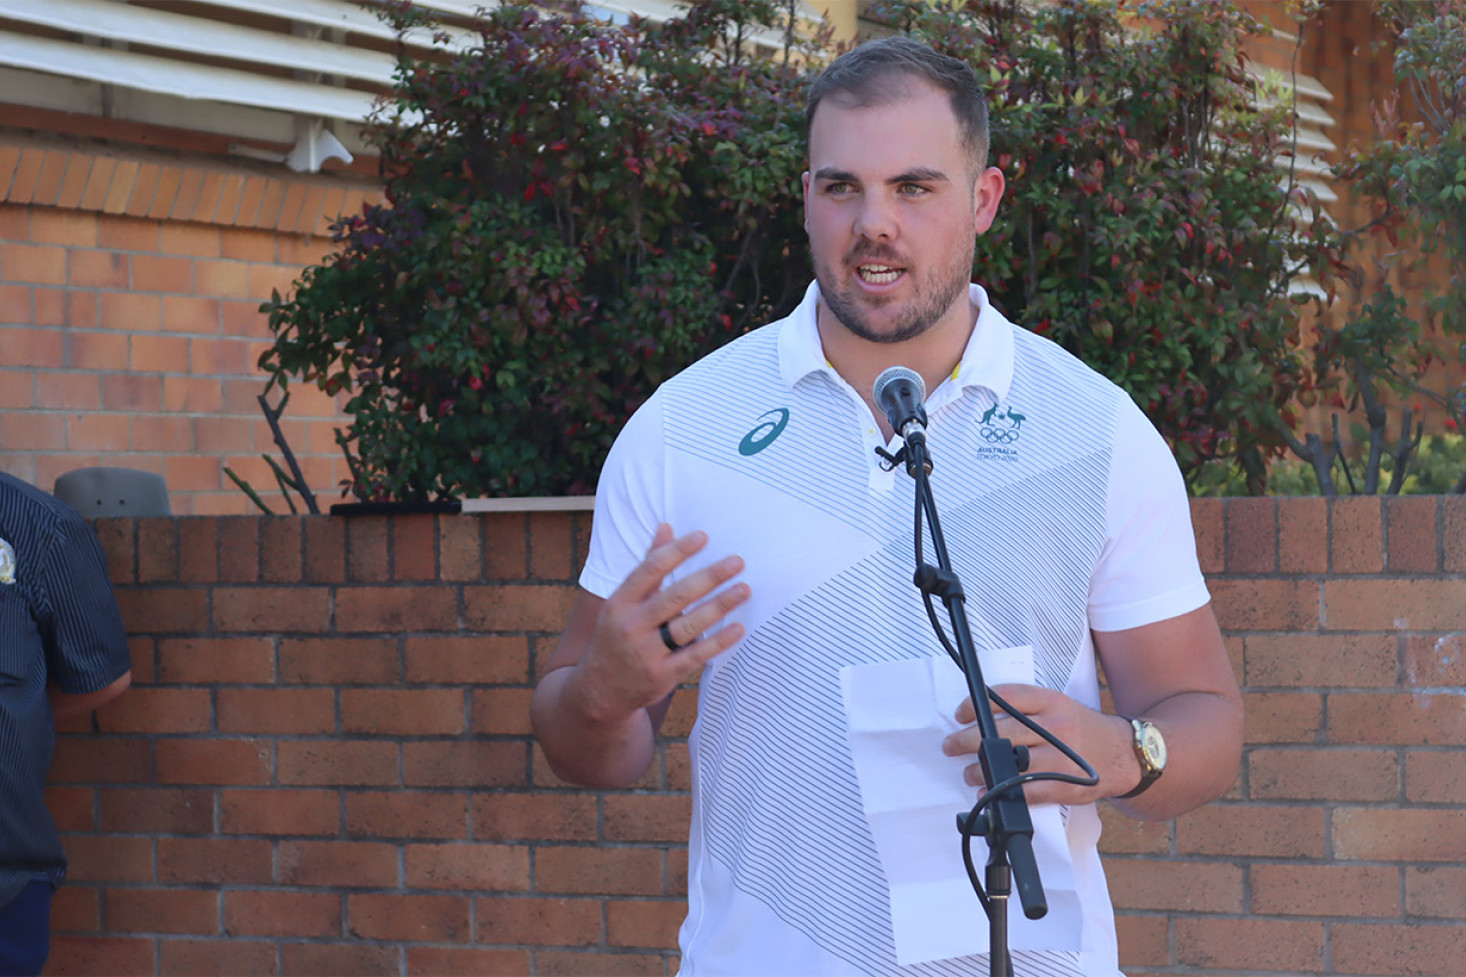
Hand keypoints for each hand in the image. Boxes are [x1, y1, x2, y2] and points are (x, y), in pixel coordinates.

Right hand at [571, 524, 748, 724]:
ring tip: (744, 589)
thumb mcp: (622, 602)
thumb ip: (648, 567)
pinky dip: (718, 641)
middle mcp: (632, 626)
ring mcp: (647, 652)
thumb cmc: (616, 636)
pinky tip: (738, 627)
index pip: (650, 570)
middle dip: (709, 577)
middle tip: (737, 562)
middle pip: (676, 596)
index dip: (677, 551)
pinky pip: (696, 656)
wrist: (598, 691)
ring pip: (689, 625)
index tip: (703, 537)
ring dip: (720, 605)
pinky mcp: (662, 675)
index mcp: (620, 602)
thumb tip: (666, 527)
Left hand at [940, 683, 1137, 805]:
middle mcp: (1056, 726)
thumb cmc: (1082, 730)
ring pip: (1010, 763)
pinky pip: (1025, 790)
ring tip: (968, 771)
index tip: (960, 715)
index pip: (1007, 696)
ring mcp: (1061, 756)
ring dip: (981, 769)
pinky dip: (1000, 792)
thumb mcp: (1058, 706)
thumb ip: (1026, 708)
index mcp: (1052, 702)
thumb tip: (981, 717)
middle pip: (1002, 731)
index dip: (977, 705)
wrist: (1124, 754)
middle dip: (968, 740)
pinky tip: (987, 792)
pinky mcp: (1065, 784)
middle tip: (951, 745)